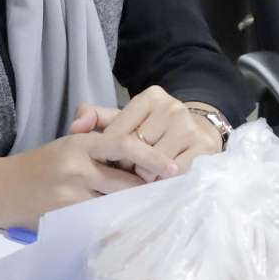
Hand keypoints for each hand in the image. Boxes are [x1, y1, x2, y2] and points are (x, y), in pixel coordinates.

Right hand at [0, 128, 173, 230]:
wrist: (0, 189)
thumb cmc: (41, 165)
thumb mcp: (69, 144)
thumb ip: (102, 145)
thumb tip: (144, 156)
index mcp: (80, 143)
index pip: (125, 144)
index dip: (152, 157)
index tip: (174, 167)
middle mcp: (77, 166)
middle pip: (126, 180)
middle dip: (147, 188)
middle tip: (169, 194)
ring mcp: (70, 193)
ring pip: (115, 202)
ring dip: (134, 206)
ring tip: (151, 210)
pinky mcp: (65, 215)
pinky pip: (99, 218)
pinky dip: (113, 220)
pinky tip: (124, 224)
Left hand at [67, 85, 220, 169]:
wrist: (198, 132)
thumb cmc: (154, 130)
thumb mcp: (126, 120)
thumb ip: (96, 119)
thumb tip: (75, 128)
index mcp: (150, 97)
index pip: (119, 133)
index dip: (112, 154)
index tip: (112, 163)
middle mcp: (172, 107)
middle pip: (136, 151)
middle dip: (128, 167)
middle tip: (129, 173)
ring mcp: (190, 127)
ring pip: (153, 165)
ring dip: (146, 178)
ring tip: (145, 177)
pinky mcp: (204, 148)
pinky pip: (175, 175)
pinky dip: (165, 182)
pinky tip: (162, 180)